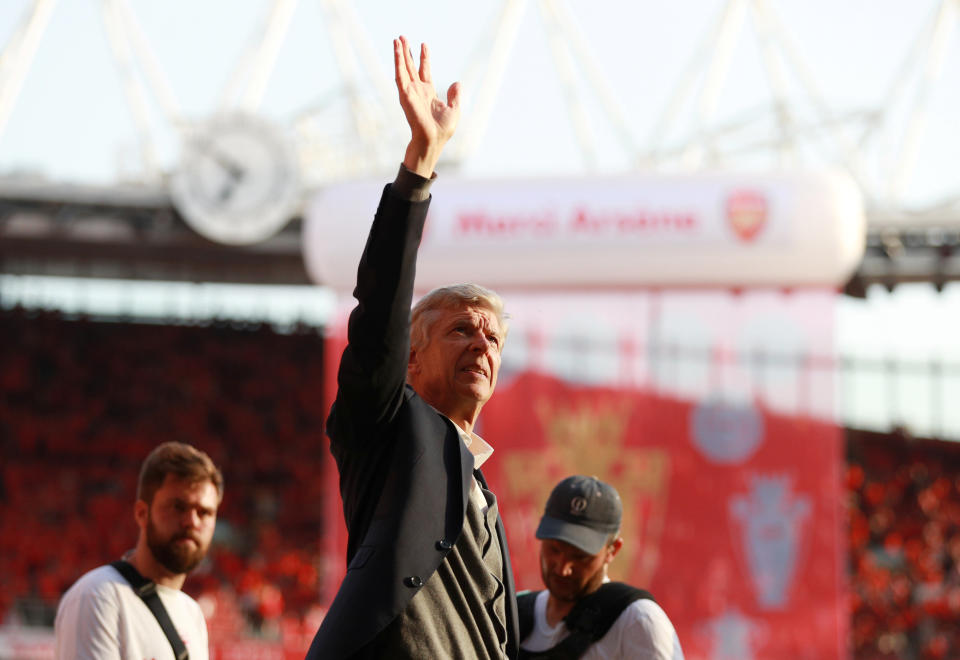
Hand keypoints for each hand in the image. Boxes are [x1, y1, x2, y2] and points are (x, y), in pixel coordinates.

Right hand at [394, 35, 460, 177]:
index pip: (425, 71)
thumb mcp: (454, 110)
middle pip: (411, 66)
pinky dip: (398, 62)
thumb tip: (457, 83)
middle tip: (402, 37)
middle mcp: (418, 90)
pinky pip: (400, 74)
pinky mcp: (405, 94)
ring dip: (400, 53)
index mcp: (428, 93)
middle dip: (407, 52)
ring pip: (404, 68)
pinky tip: (396, 50)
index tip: (424, 44)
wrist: (433, 139)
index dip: (424, 58)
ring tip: (397, 39)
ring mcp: (410, 91)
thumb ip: (455, 96)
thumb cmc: (443, 130)